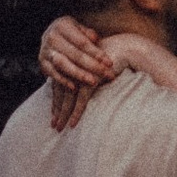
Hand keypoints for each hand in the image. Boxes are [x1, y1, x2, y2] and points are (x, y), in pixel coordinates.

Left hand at [41, 14, 125, 131]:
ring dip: (63, 115)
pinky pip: (81, 101)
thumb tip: (80, 86)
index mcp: (70, 65)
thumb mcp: (94, 65)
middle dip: (57, 111)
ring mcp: (79, 76)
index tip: (53, 113)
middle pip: (60, 95)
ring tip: (60, 128)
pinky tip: (73, 124)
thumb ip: (85, 73)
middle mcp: (72, 70)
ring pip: (67, 100)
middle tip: (54, 125)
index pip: (59, 86)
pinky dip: (76, 113)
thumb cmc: (110, 56)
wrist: (123, 48)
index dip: (56, 101)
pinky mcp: (89, 81)